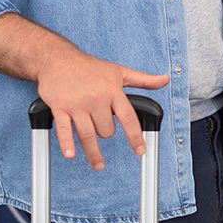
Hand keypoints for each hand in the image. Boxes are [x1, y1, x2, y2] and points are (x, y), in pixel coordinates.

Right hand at [34, 50, 169, 169]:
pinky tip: (70, 154)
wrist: (58, 59)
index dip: (135, 136)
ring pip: (89, 134)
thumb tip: (164, 80)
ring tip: (98, 163)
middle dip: (107, 133)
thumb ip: (143, 80)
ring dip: (93, 152)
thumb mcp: (119, 71)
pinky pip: (64, 129)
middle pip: (107, 129)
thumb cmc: (89, 67)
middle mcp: (97, 98)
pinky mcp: (60, 108)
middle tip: (102, 129)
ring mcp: (78, 104)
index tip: (140, 150)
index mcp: (113, 91)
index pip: (128, 118)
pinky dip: (67, 143)